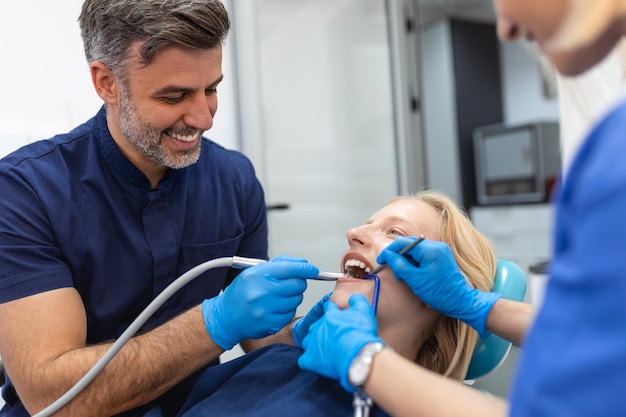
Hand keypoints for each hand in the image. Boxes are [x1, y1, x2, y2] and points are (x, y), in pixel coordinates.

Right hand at [202, 255, 318, 349]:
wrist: (226, 316)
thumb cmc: (242, 291)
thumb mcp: (255, 271)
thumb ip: (281, 264)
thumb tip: (304, 265)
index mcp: (258, 275)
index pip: (292, 269)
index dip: (306, 269)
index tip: (313, 270)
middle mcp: (262, 293)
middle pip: (298, 285)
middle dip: (298, 283)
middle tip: (289, 284)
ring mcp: (267, 310)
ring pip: (297, 299)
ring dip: (293, 296)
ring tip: (278, 296)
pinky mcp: (271, 324)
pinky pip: (291, 313)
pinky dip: (287, 309)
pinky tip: (275, 308)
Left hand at [298, 293, 381, 392]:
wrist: (357, 355)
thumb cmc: (360, 334)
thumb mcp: (364, 310)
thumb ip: (357, 300)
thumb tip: (353, 296)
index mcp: (330, 315)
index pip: (328, 308)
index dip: (332, 311)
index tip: (335, 315)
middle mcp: (318, 327)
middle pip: (316, 325)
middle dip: (323, 330)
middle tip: (335, 337)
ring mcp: (312, 343)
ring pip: (308, 341)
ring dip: (314, 344)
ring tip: (325, 350)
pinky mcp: (310, 359)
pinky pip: (304, 360)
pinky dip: (310, 361)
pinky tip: (318, 363)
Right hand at [377, 236, 499, 337]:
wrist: (460, 301)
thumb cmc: (439, 292)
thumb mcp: (414, 279)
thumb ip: (399, 265)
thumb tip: (388, 255)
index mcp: (430, 250)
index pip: (403, 243)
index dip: (389, 251)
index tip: (382, 260)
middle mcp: (437, 246)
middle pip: (410, 244)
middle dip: (399, 256)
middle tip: (394, 270)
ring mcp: (441, 250)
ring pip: (416, 250)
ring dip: (407, 260)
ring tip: (404, 275)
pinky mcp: (442, 256)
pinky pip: (423, 254)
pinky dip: (415, 262)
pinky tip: (413, 274)